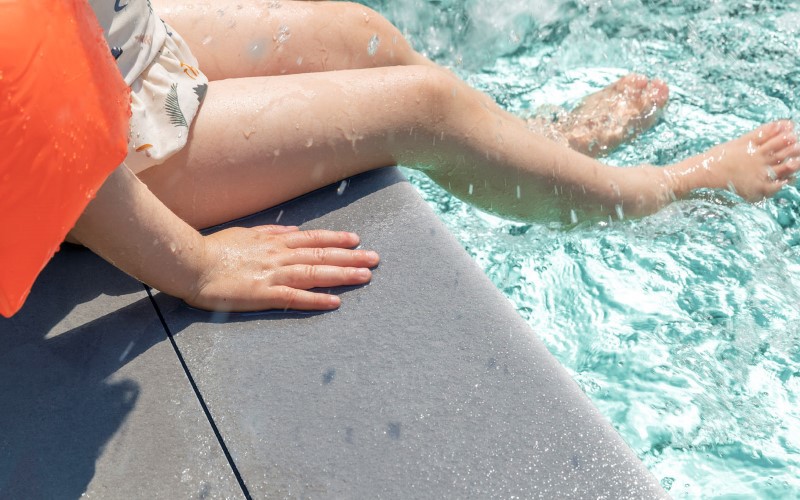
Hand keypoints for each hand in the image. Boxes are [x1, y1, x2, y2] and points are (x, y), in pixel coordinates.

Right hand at [186, 225, 378, 311]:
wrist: (190, 263)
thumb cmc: (215, 249)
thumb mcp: (246, 233)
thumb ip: (272, 232)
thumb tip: (293, 231)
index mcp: (274, 241)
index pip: (313, 239)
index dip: (336, 239)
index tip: (356, 240)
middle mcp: (279, 255)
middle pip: (321, 256)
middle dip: (351, 257)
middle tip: (375, 258)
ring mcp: (273, 274)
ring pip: (315, 274)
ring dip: (342, 275)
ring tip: (365, 277)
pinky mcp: (263, 294)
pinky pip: (295, 298)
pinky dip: (317, 300)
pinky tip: (335, 302)